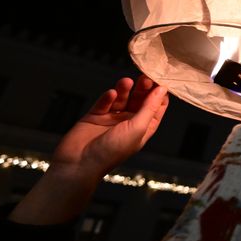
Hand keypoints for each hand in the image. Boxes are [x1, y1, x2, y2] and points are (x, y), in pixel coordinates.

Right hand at [51, 74, 168, 179]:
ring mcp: (112, 119)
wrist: (78, 164)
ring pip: (122, 98)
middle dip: (143, 88)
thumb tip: (162, 90)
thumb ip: (149, 108)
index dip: (160, 94)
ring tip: (126, 82)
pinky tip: (111, 94)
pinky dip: (108, 97)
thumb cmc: (110, 152)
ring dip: (125, 89)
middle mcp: (129, 123)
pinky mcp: (95, 116)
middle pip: (140, 100)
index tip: (161, 79)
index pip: (156, 107)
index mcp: (143, 129)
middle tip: (145, 76)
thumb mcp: (137, 128)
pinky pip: (104, 102)